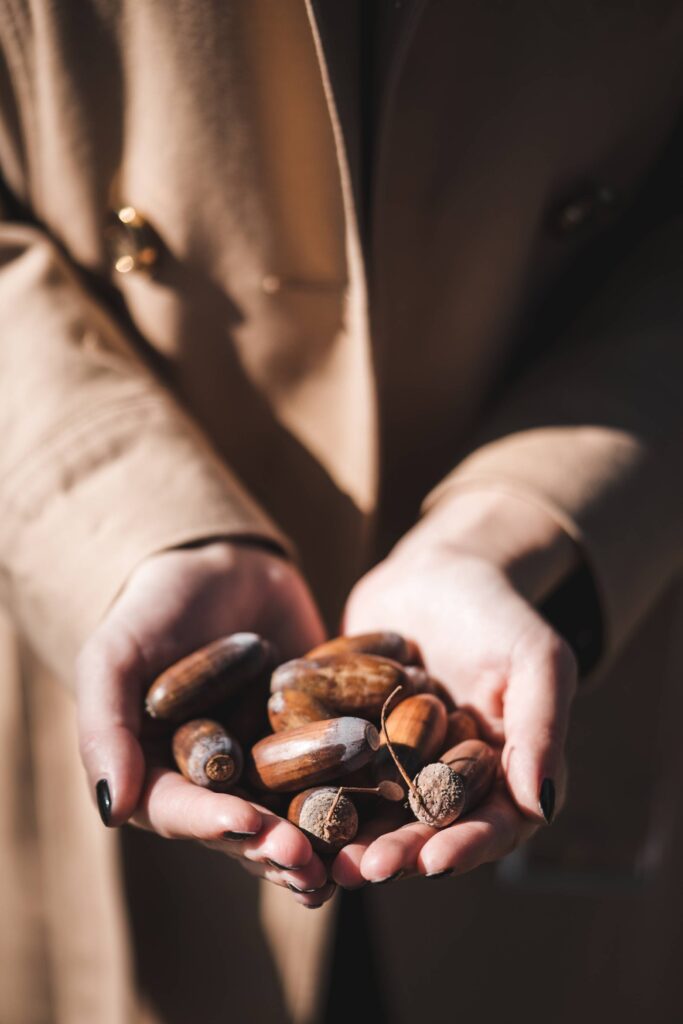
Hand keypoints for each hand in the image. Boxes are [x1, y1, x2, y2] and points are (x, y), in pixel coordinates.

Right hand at [76, 540, 334, 906]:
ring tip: (351, 862)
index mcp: (162, 774)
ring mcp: (271, 763)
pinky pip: (340, 768)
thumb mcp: (115, 656)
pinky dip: (363, 790)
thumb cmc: (153, 608)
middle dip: (276, 848)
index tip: (251, 827)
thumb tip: (113, 811)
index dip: (215, 824)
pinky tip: (390, 803)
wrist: (222, 565)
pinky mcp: (317, 738)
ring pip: (296, 813)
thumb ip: (106, 728)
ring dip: (321, 840)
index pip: (182, 812)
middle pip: (244, 827)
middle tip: (310, 863)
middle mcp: (219, 781)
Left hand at [331, 491, 578, 886]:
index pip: (492, 823)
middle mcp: (449, 780)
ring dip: (352, 838)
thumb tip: (542, 807)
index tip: (435, 862)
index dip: (466, 846)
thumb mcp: (536, 658)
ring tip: (322, 858)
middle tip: (365, 869)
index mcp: (504, 774)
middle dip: (399, 854)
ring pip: (376, 813)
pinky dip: (314, 793)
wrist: (437, 570)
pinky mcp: (354, 743)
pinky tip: (288, 809)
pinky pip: (334, 773)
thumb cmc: (499, 612)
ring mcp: (398, 765)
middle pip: (427, 831)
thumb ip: (541, 727)